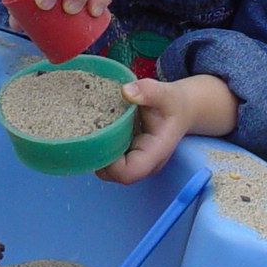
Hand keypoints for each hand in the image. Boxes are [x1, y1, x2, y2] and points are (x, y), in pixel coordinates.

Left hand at [96, 75, 238, 184]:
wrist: (181, 109)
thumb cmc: (173, 103)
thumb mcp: (165, 93)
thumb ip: (148, 91)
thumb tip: (126, 91)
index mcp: (154, 153)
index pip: (128, 173)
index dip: (110, 163)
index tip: (99, 138)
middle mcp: (144, 163)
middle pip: (114, 175)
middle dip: (97, 157)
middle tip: (86, 132)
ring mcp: (136, 161)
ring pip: (109, 168)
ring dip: (96, 152)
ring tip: (88, 129)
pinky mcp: (129, 155)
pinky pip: (110, 158)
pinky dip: (100, 146)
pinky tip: (94, 129)